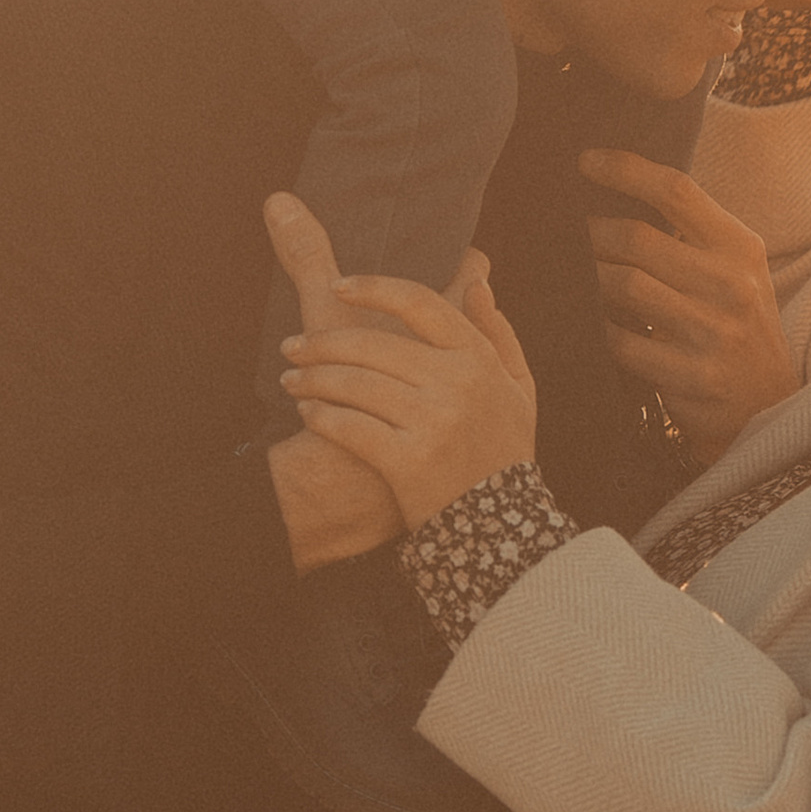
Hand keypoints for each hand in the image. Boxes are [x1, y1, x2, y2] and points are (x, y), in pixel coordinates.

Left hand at [266, 193, 540, 532]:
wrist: (499, 528)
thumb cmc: (503, 449)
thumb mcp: (518, 387)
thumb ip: (498, 332)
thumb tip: (478, 283)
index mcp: (479, 358)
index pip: (419, 302)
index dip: (373, 288)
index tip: (340, 285)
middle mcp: (457, 384)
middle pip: (372, 343)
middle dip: (322, 342)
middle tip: (293, 346)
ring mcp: (432, 423)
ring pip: (353, 383)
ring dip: (311, 378)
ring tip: (291, 380)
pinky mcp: (406, 461)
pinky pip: (348, 426)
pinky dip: (320, 415)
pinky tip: (307, 412)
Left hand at [582, 152, 796, 464]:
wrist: (767, 404)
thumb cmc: (736, 323)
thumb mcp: (733, 270)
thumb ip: (691, 233)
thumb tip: (618, 190)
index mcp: (740, 247)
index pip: (677, 190)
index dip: (624, 169)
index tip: (585, 161)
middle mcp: (731, 285)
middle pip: (637, 238)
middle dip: (592, 232)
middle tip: (571, 233)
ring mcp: (713, 333)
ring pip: (623, 287)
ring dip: (592, 280)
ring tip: (582, 277)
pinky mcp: (691, 376)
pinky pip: (621, 342)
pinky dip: (602, 330)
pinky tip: (600, 326)